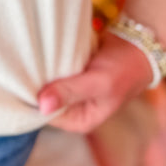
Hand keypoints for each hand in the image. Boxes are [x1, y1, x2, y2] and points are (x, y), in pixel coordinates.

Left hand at [37, 30, 154, 137]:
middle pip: (45, 101)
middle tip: (33, 67)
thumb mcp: (99, 82)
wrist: (136, 45)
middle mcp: (74, 110)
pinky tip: (45, 55)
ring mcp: (71, 93)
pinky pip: (52, 73)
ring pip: (47, 86)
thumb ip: (71, 92)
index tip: (30, 81)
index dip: (37, 99)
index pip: (47, 115)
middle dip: (39, 86)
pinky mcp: (70, 77)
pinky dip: (49, 64)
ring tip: (38, 59)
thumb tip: (42, 105)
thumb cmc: (123, 68)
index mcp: (81, 121)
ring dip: (42, 73)